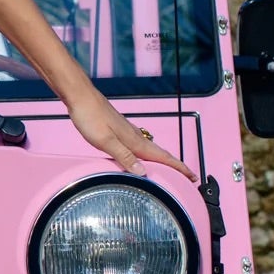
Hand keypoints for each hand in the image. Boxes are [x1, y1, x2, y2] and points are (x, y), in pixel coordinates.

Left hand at [67, 88, 196, 181]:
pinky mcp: (119, 130)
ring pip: (150, 150)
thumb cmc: (90, 116)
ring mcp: (127, 132)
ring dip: (162, 160)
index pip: (162, 157)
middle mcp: (135, 136)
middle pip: (160, 154)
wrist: (80, 96)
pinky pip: (138, 146)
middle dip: (175, 166)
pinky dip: (146, 154)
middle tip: (188, 177)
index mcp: (134, 140)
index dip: (179, 167)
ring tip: (170, 170)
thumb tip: (143, 172)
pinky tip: (141, 157)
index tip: (193, 177)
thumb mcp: (105, 140)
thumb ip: (124, 156)